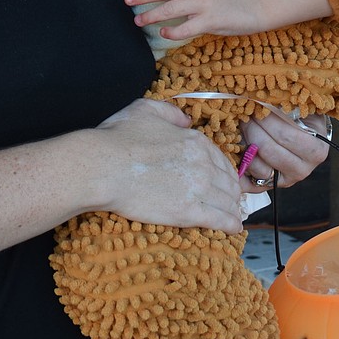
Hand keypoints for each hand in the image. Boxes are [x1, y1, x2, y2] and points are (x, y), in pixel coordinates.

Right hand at [92, 98, 243, 233]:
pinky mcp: (188, 212)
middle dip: (232, 192)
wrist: (104, 167)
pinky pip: (219, 220)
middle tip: (233, 201)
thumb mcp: (144, 110)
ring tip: (234, 217)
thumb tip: (186, 120)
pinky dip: (230, 224)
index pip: (220, 159)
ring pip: (227, 202)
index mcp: (194, 140)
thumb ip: (170, 112)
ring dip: (233, 209)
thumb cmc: (118, 138)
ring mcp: (198, 188)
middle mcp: (202, 163)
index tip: (226, 180)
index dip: (226, 171)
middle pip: (228, 181)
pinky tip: (234, 228)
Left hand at [238, 111, 329, 192]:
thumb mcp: (303, 110)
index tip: (256, 105)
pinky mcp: (270, 186)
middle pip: (268, 150)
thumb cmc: (303, 119)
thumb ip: (288, 106)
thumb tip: (264, 99)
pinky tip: (233, 158)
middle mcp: (302, 170)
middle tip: (245, 115)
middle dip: (252, 129)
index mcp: (315, 151)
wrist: (307, 139)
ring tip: (243, 129)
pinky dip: (239, 171)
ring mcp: (286, 180)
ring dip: (245, 146)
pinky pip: (250, 182)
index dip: (266, 120)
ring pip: (258, 167)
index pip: (284, 135)